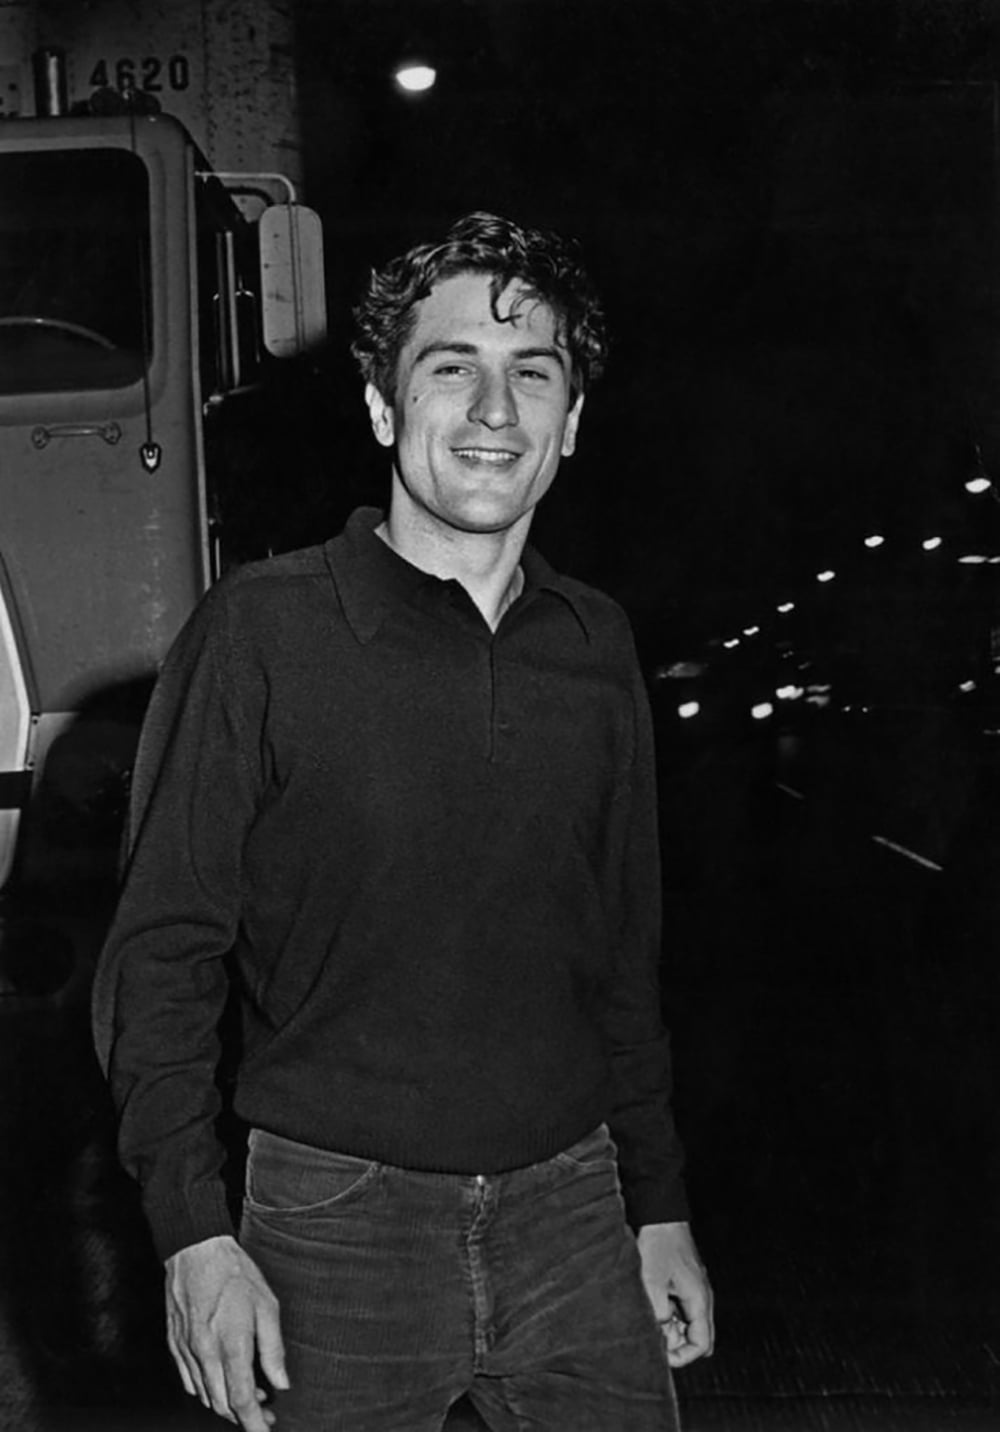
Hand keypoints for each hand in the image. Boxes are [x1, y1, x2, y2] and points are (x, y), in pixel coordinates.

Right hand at [165, 1234, 289, 1429]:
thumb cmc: (235, 1273)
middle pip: (223, 1405)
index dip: (255, 1424)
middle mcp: (205, 1354)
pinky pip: (190, 1382)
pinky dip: (207, 1390)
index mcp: (230, 1345)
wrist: (195, 1250)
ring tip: (251, 1395)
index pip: (242, 1401)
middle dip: (244, 1417)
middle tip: (266, 1412)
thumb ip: (273, 1349)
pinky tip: (222, 1380)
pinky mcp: (175, 1345)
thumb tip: (281, 1383)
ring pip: (205, 1396)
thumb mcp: (266, 1305)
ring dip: (227, 1404)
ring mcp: (186, 1351)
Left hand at [636, 1220, 713, 1367]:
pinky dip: (668, 1313)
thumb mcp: (652, 1281)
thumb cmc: (658, 1245)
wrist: (661, 1216)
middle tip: (654, 1334)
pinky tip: (652, 1301)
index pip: (701, 1344)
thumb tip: (659, 1335)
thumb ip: (657, 1313)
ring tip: (651, 1314)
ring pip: (687, 1324)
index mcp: (699, 1300)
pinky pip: (681, 1309)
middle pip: (696, 1337)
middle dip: (676, 1343)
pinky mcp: (685, 1283)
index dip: (682, 1356)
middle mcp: (702, 1298)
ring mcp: (694, 1290)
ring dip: (670, 1326)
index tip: (661, 1354)